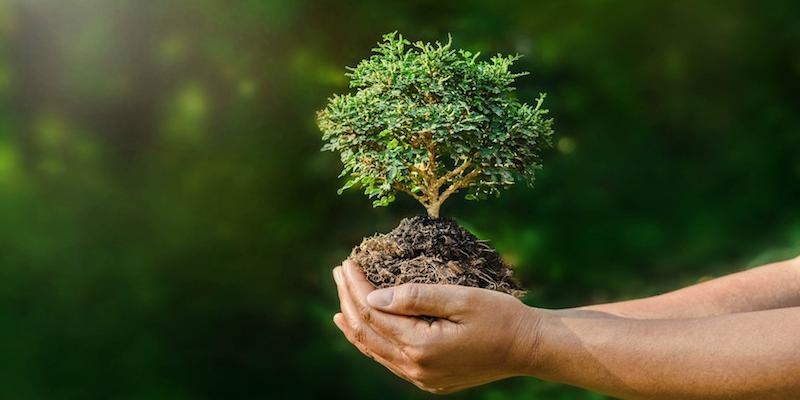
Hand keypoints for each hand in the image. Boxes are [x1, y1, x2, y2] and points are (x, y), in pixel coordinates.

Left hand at [332, 260, 542, 393]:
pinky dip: (372, 341)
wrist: (529, 348)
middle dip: (349, 300)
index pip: (373, 313)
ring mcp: (421, 378)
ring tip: (341, 300)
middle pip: (367, 333)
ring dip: (355, 322)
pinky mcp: (429, 379)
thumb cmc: (500, 316)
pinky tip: (364, 328)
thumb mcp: (460, 298)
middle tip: (339, 272)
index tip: (347, 262)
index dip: (356, 286)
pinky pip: (389, 359)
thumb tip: (372, 297)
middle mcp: (416, 368)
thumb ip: (415, 297)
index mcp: (422, 346)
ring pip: (374, 349)